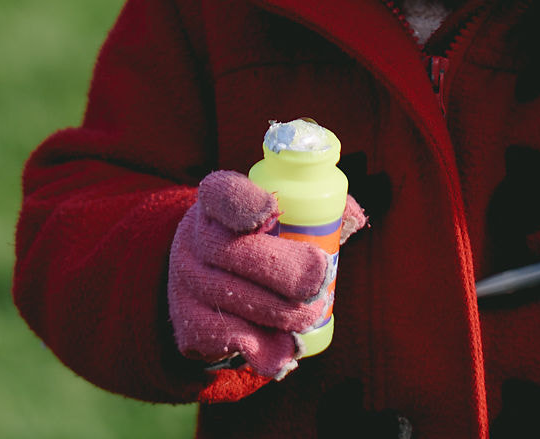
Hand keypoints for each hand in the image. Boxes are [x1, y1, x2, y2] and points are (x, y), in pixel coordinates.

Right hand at [167, 170, 366, 378]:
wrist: (210, 288)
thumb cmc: (260, 244)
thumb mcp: (278, 218)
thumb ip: (318, 212)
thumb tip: (354, 217)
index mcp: (216, 201)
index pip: (221, 194)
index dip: (244, 202)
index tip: (273, 212)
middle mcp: (194, 237)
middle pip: (233, 252)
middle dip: (283, 270)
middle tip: (320, 282)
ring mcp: (186, 281)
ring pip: (235, 298)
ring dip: (282, 313)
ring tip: (310, 314)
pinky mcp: (190, 322)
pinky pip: (229, 335)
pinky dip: (264, 345)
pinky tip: (286, 346)